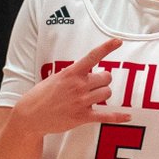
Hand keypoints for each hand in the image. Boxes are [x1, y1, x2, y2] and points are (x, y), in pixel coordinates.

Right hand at [13, 38, 130, 134]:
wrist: (30, 116)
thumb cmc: (42, 95)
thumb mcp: (56, 78)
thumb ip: (73, 74)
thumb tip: (88, 72)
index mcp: (71, 73)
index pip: (92, 57)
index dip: (107, 48)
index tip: (118, 41)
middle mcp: (78, 85)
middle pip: (106, 78)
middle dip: (103, 80)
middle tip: (94, 85)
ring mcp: (81, 101)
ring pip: (107, 93)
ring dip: (103, 94)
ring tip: (92, 97)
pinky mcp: (82, 116)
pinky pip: (107, 116)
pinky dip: (119, 117)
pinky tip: (128, 116)